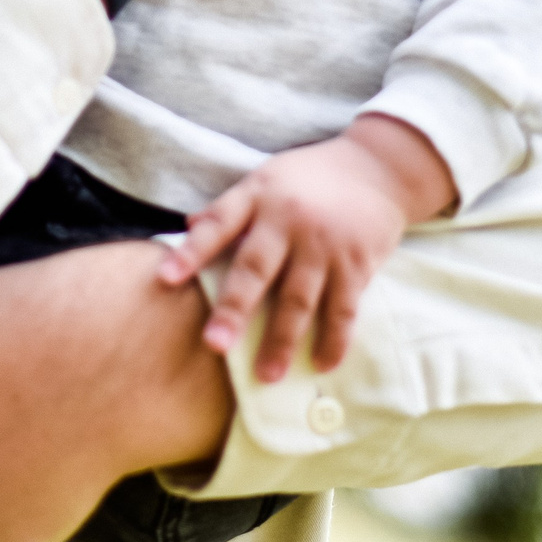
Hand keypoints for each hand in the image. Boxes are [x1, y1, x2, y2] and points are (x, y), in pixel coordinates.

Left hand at [159, 116, 458, 382]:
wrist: (377, 167)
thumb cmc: (309, 177)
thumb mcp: (265, 178)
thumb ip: (229, 208)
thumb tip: (187, 226)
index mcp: (258, 196)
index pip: (218, 225)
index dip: (190, 252)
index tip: (164, 279)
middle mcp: (288, 221)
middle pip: (256, 269)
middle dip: (234, 309)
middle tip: (215, 345)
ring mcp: (324, 244)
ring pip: (299, 298)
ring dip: (282, 339)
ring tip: (266, 374)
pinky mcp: (357, 264)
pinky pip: (343, 308)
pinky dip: (334, 339)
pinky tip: (320, 364)